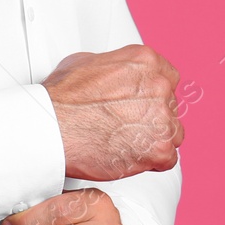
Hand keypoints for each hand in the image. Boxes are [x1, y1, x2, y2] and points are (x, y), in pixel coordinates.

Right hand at [42, 45, 183, 181]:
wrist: (51, 129)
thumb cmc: (62, 100)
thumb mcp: (86, 62)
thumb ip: (113, 67)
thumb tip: (114, 75)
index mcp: (146, 62)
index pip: (168, 79)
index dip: (154, 96)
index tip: (144, 105)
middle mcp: (158, 87)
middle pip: (170, 107)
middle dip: (152, 119)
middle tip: (128, 126)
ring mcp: (161, 119)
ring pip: (173, 133)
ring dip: (155, 140)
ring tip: (128, 143)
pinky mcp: (158, 149)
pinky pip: (167, 159)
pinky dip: (151, 162)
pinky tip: (131, 157)